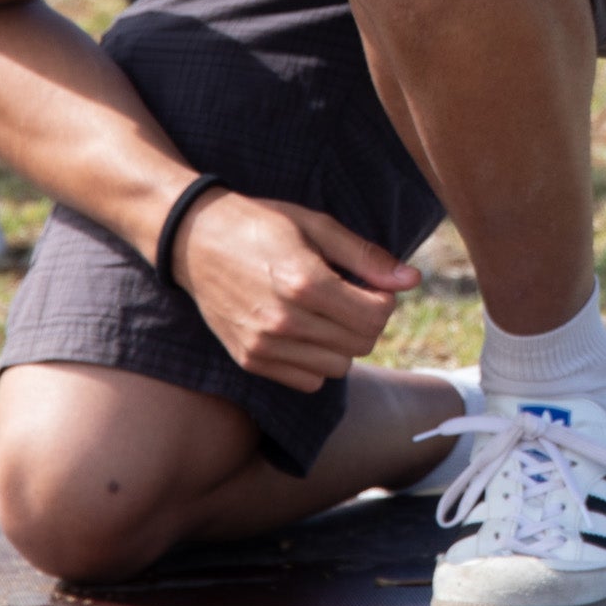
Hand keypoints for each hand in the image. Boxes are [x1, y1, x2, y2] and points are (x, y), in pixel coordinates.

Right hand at [177, 191, 419, 391]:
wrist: (193, 240)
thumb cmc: (260, 224)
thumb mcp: (316, 226)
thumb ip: (365, 256)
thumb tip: (412, 280)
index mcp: (305, 282)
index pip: (376, 315)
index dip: (385, 299)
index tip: (370, 284)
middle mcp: (284, 320)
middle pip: (362, 343)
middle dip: (367, 320)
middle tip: (349, 295)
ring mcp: (264, 345)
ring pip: (339, 367)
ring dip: (343, 342)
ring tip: (325, 312)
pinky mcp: (251, 360)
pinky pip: (309, 381)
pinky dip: (317, 361)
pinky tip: (304, 330)